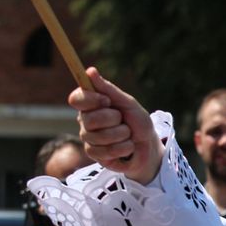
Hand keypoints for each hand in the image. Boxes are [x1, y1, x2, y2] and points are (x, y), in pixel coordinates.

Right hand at [69, 67, 164, 184]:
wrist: (148, 146)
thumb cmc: (137, 122)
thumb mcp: (128, 103)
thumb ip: (108, 89)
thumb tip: (90, 70)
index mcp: (90, 104)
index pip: (76, 99)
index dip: (92, 100)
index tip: (107, 101)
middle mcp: (85, 121)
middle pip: (89, 119)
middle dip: (114, 120)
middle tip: (123, 121)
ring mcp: (88, 139)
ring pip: (100, 137)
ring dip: (122, 135)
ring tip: (127, 135)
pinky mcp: (94, 155)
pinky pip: (105, 151)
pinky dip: (123, 148)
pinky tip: (127, 147)